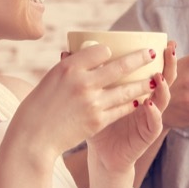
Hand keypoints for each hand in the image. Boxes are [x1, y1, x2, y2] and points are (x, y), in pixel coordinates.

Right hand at [13, 43, 158, 158]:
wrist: (33, 137)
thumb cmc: (39, 106)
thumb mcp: (51, 79)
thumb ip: (71, 67)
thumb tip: (87, 55)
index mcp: (69, 67)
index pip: (100, 50)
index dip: (109, 50)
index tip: (115, 52)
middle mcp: (83, 82)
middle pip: (120, 66)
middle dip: (140, 59)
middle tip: (152, 53)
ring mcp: (92, 102)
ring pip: (127, 89)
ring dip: (143, 84)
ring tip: (155, 79)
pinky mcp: (98, 121)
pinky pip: (122, 109)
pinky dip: (133, 103)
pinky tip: (141, 100)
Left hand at [87, 40, 175, 175]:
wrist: (102, 155)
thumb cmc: (96, 124)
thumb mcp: (91, 97)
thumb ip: (84, 75)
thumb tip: (65, 51)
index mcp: (137, 89)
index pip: (152, 68)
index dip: (160, 55)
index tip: (162, 40)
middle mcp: (149, 101)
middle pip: (164, 79)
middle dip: (169, 64)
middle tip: (169, 48)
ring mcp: (150, 118)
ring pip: (164, 99)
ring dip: (164, 87)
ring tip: (159, 76)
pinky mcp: (147, 135)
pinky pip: (155, 123)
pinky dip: (154, 113)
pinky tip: (149, 104)